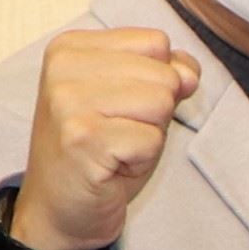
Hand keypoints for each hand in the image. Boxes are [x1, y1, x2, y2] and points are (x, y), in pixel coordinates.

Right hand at [18, 25, 200, 249]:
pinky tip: (113, 166)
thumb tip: (189, 72)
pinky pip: (152, 139)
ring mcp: (68, 101)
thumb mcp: (134, 101)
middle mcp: (64, 67)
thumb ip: (164, 74)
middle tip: (119, 134)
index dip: (157, 81)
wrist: (59, 207)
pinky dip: (142, 159)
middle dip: (155, 113)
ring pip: (161, 103)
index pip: (156, 42)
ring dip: (150, 136)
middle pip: (163, 74)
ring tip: (117, 148)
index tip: (122, 108)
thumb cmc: (100, 151)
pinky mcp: (82, 137)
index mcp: (72, 47)